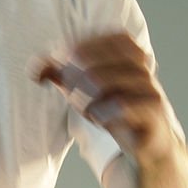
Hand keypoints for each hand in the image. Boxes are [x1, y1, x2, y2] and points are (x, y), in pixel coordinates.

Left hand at [34, 32, 175, 166]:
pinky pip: (121, 107)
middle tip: (74, 97)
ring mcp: (149, 89)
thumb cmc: (111, 111)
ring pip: (104, 85)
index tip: (63, 68)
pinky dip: (103, 115)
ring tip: (88, 112)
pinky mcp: (153, 114)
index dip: (75, 52)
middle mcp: (142, 67)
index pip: (95, 42)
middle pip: (92, 66)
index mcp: (128, 52)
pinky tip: (101, 121)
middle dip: (75, 82)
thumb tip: (35, 69)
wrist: (144, 146)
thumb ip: (60, 74)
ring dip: (86, 102)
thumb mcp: (82, 90)